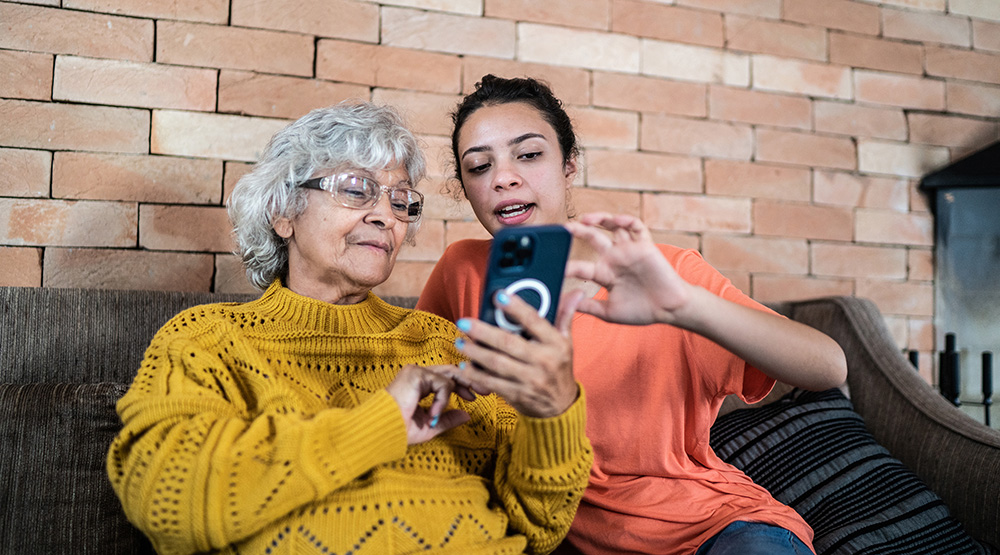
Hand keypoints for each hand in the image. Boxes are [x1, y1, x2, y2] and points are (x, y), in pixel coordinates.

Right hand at [385, 365, 470, 444]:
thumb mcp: (430, 426)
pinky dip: (442, 400)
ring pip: (449, 376)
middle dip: (470, 380)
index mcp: (419, 384)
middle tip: (485, 391)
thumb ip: (448, 419)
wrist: (382, 430)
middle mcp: (417, 374)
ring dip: (457, 392)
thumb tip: (467, 415)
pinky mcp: (416, 374)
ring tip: (455, 407)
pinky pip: (442, 384)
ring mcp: (416, 372)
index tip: (475, 397)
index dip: (463, 385)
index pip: (446, 377)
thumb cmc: (399, 430)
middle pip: (451, 370)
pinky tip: (432, 414)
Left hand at [449, 288, 583, 418]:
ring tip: (460, 342)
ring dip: (475, 352)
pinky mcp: (518, 395)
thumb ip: (564, 316)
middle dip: (483, 332)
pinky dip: (476, 375)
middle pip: (508, 343)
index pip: (534, 322)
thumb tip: (575, 293)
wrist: (561, 406)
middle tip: (464, 322)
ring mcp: (530, 380)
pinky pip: (492, 383)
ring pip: (497, 364)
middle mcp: (543, 361)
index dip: (516, 308)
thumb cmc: (560, 368)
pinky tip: (464, 365)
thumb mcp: (566, 342)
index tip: (499, 296)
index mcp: (556, 344)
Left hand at [564, 212, 693, 325]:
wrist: (669, 309)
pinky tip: (617, 220)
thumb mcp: (609, 312)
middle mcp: (614, 259)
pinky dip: (627, 220)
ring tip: (587, 219)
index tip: (556, 268)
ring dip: (600, 219)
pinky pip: (637, 227)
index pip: (581, 266)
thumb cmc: (641, 311)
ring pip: (613, 227)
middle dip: (578, 230)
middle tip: (565, 227)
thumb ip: (588, 307)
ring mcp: (629, 250)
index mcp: (604, 274)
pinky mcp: (645, 246)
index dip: (568, 266)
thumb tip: (565, 304)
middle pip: (593, 238)